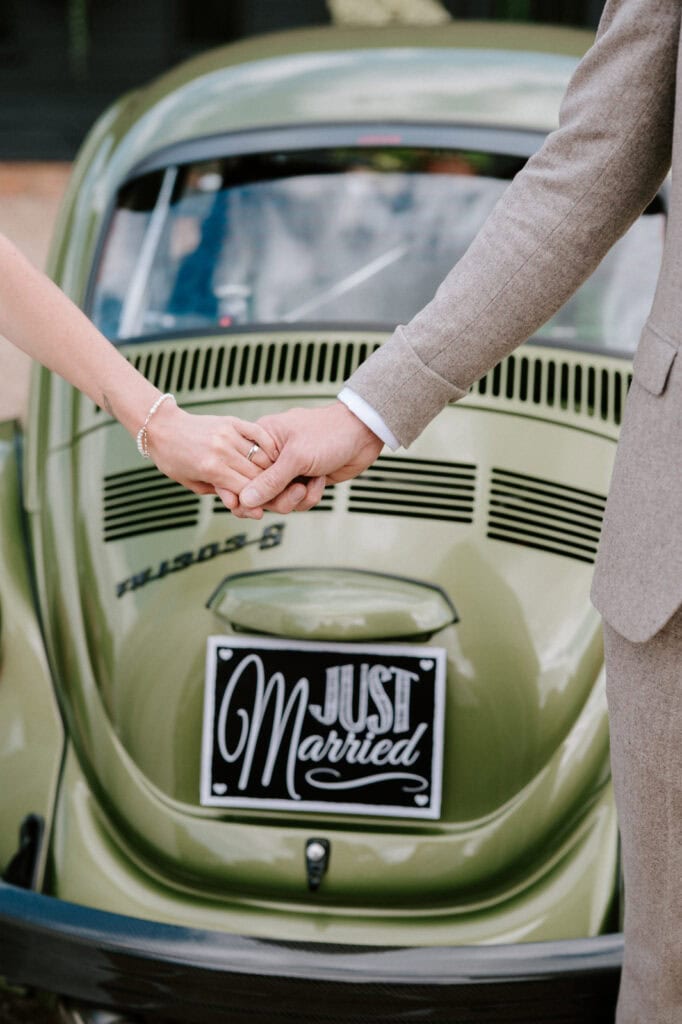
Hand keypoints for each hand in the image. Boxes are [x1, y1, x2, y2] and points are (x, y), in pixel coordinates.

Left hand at [146, 401, 276, 514]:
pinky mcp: (232, 422)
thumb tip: (240, 505)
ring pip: (261, 456)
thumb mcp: (192, 483)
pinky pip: (259, 434)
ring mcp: (228, 434)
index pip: (245, 489)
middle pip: (256, 474)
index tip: (263, 508)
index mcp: (211, 468)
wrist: (163, 428)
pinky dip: (269, 446)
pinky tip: (271, 456)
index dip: (257, 501)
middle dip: (265, 487)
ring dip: (269, 469)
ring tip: (272, 478)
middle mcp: (222, 450)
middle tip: (272, 494)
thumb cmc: (174, 459)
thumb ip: (218, 492)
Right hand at [232, 402, 383, 516]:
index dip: (243, 492)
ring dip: (298, 498)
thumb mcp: (297, 457)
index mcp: (261, 440)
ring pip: (279, 500)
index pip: (240, 472)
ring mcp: (288, 470)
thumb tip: (245, 500)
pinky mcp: (304, 480)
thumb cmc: (329, 433)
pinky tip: (320, 481)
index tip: (247, 508)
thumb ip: (270, 481)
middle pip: (259, 492)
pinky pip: (298, 501)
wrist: (364, 434)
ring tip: (311, 483)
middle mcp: (271, 456)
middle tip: (297, 490)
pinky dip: (311, 495)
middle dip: (279, 498)